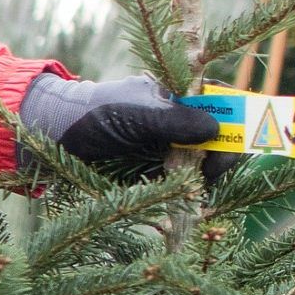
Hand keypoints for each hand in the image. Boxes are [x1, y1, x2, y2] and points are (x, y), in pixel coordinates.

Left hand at [16, 69, 222, 175]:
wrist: (53, 141)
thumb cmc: (93, 115)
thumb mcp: (136, 113)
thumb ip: (173, 121)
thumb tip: (215, 131)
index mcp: (176, 96)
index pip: (221, 102)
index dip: (237, 117)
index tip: (240, 137)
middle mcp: (178, 123)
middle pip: (220, 139)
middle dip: (222, 155)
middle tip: (210, 170)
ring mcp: (168, 150)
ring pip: (205, 166)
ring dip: (205, 178)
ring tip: (195, 186)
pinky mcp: (156, 177)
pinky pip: (184, 186)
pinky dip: (187, 194)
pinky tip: (183, 198)